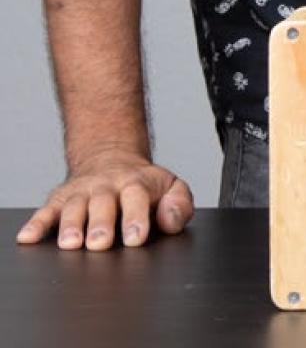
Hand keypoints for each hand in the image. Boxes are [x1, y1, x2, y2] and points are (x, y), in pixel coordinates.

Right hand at [16, 150, 194, 250]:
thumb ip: (179, 204)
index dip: (136, 218)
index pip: (137, 199)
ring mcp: (81, 192)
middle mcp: (106, 187)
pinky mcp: (60, 200)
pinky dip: (36, 224)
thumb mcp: (172, 187)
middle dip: (101, 224)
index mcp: (136, 184)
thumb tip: (170, 221)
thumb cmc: (144, 185)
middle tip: (100, 243)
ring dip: (71, 225)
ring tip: (71, 243)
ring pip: (74, 207)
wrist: (112, 159)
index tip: (135, 238)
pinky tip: (28, 238)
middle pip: (102, 204)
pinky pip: (46, 211)